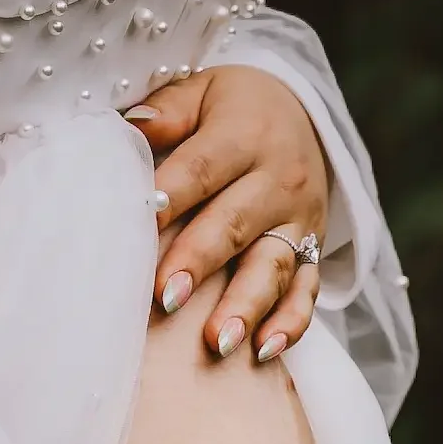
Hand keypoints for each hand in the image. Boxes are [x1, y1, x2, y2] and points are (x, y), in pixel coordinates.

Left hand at [125, 66, 327, 362]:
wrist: (303, 112)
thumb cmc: (231, 108)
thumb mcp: (201, 91)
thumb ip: (167, 111)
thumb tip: (128, 126)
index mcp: (244, 135)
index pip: (201, 168)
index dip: (170, 196)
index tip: (138, 224)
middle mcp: (278, 179)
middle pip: (236, 223)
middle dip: (199, 261)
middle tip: (165, 298)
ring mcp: (299, 219)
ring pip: (274, 265)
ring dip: (245, 305)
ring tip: (215, 341)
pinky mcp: (314, 249)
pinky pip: (307, 289)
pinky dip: (290, 323)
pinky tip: (264, 352)